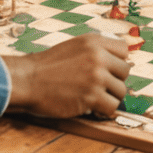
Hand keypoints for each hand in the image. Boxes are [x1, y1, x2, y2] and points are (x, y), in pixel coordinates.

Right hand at [5, 33, 129, 119]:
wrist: (26, 80)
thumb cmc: (46, 67)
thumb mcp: (73, 47)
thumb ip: (95, 51)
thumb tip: (121, 63)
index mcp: (93, 41)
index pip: (124, 50)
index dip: (117, 62)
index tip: (108, 70)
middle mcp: (98, 56)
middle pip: (125, 72)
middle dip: (114, 81)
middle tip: (98, 87)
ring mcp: (96, 76)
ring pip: (121, 91)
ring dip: (109, 97)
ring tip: (92, 98)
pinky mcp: (92, 96)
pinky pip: (112, 107)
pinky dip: (103, 111)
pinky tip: (91, 108)